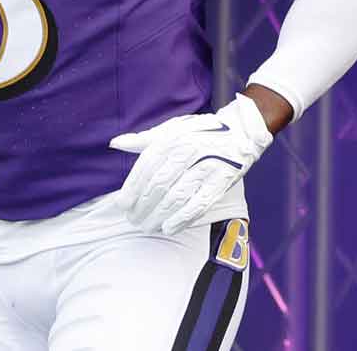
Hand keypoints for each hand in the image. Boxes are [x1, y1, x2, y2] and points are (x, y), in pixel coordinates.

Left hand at [108, 93, 272, 234]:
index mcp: (173, 138)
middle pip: (159, 184)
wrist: (241, 132)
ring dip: (159, 215)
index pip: (147, 166)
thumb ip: (143, 139)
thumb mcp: (171, 129)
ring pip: (177, 196)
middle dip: (143, 206)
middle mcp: (189, 151)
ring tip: (147, 227)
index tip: (122, 205)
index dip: (132, 188)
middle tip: (133, 220)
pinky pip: (199, 204)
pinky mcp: (222, 181)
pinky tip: (169, 228)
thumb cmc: (200, 132)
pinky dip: (183, 218)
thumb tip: (115, 144)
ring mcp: (207, 166)